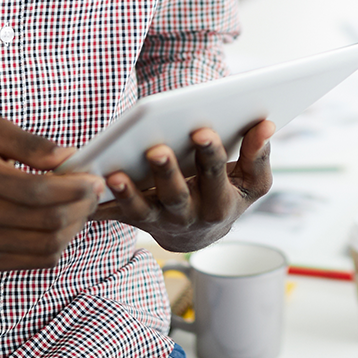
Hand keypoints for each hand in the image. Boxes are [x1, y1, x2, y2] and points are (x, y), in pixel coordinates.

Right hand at [0, 118, 103, 271]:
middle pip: (45, 222)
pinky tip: (64, 221)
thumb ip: (32, 143)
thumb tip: (69, 157)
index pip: (35, 191)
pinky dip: (59, 243)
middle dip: (81, 207)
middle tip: (96, 191)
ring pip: (45, 247)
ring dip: (75, 227)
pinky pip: (35, 261)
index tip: (95, 178)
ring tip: (83, 206)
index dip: (73, 188)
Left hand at [96, 120, 274, 253]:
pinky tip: (91, 184)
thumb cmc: (229, 195)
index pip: (216, 176)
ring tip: (115, 174)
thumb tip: (266, 124)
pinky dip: (101, 205)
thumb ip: (260, 154)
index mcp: (221, 204)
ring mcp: (159, 222)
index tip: (203, 131)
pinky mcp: (136, 221)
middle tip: (157, 150)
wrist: (200, 234)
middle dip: (167, 173)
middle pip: (176, 196)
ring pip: (142, 210)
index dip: (210, 155)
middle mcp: (189, 217)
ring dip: (128, 193)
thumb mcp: (253, 182)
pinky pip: (116, 215)